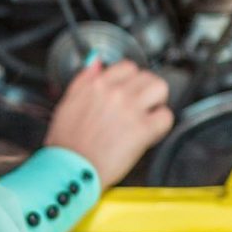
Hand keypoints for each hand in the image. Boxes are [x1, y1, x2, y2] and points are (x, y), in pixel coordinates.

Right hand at [44, 59, 173, 188]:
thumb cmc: (66, 143)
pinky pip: (165, 116)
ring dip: (157, 101)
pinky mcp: (142, 129)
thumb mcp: (67, 102)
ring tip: (148, 114)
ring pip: (160, 89)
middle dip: (146, 90)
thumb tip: (95, 63)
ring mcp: (130, 109)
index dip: (130, 80)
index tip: (129, 90)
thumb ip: (84, 79)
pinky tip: (150, 132)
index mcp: (97, 84)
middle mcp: (115, 93)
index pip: (127, 67)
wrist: (70, 169)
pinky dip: (161, 125)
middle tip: (141, 104)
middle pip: (147, 76)